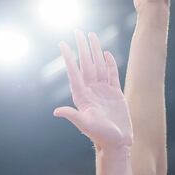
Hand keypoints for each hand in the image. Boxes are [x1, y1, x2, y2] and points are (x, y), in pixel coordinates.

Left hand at [53, 31, 131, 149]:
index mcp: (82, 96)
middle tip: (78, 31)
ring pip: (98, 65)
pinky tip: (105, 53)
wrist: (117, 143)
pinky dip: (109, 63)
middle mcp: (91, 91)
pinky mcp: (115, 93)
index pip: (74, 72)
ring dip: (95, 51)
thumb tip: (57, 112)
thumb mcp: (86, 125)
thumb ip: (73, 116)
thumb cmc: (101, 136)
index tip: (62, 44)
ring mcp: (103, 91)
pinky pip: (112, 74)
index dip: (68, 58)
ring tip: (92, 35)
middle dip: (82, 47)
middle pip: (86, 64)